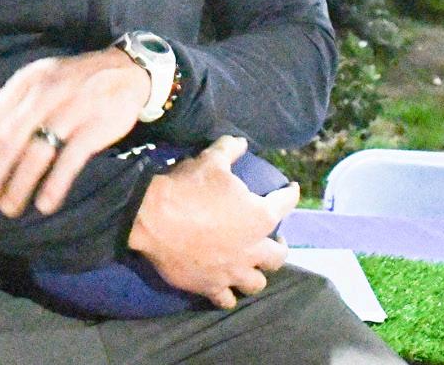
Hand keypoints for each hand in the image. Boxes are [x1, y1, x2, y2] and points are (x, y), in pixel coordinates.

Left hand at [0, 47, 148, 217]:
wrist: (126, 71)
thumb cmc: (72, 85)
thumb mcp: (35, 87)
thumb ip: (2, 112)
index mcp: (25, 82)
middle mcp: (44, 93)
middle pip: (7, 140)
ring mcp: (71, 109)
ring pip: (36, 153)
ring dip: (18, 186)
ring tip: (9, 208)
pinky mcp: (95, 126)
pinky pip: (70, 160)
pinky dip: (54, 185)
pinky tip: (45, 204)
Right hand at [126, 135, 297, 309]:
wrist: (152, 217)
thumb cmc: (187, 187)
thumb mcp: (211, 160)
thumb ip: (230, 149)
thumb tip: (241, 141)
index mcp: (259, 216)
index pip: (287, 203)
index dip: (291, 194)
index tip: (291, 190)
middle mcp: (252, 248)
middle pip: (278, 255)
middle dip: (279, 246)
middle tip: (272, 238)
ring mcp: (232, 272)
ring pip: (256, 283)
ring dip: (256, 273)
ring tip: (251, 265)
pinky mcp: (210, 286)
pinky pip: (227, 300)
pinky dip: (228, 295)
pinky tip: (226, 288)